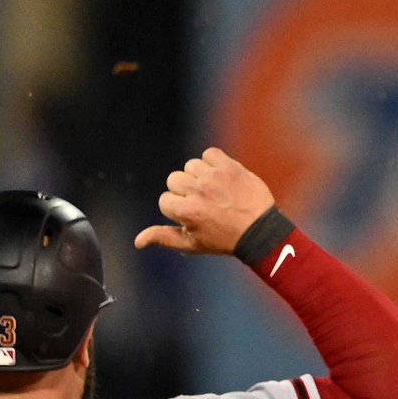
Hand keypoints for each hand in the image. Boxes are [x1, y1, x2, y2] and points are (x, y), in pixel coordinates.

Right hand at [134, 147, 275, 255]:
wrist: (260, 230)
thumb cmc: (224, 240)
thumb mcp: (192, 244)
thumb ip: (163, 238)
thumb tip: (137, 241)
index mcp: (187, 211)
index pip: (165, 199)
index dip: (178, 208)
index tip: (194, 216)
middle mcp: (198, 190)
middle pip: (174, 179)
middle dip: (185, 191)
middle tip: (204, 203)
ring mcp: (214, 176)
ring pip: (191, 166)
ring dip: (199, 176)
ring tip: (214, 191)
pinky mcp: (230, 166)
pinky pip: (209, 154)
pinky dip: (213, 162)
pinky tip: (221, 177)